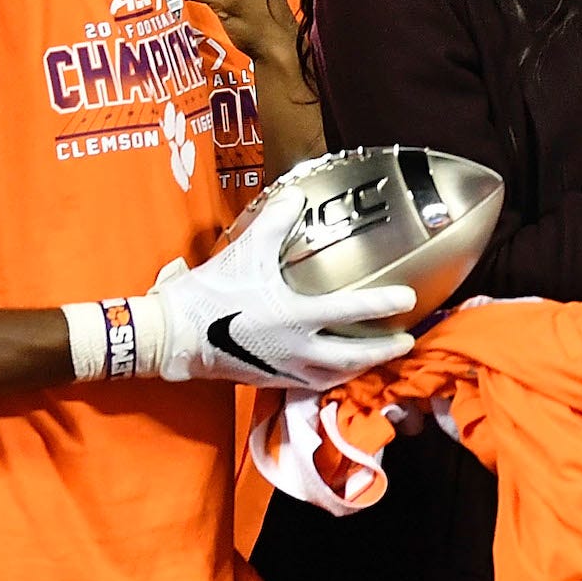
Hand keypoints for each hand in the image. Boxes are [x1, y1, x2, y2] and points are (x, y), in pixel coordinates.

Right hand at [139, 189, 415, 388]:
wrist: (172, 337)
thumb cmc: (210, 294)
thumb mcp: (245, 252)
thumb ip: (274, 223)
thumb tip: (296, 196)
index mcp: (295, 315)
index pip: (351, 309)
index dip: (383, 304)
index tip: (409, 298)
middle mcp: (297, 348)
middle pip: (353, 356)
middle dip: (383, 350)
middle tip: (407, 342)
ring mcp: (284, 369)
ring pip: (334, 375)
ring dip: (361, 368)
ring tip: (378, 360)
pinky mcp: (270, 381)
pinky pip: (311, 384)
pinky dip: (331, 379)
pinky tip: (335, 372)